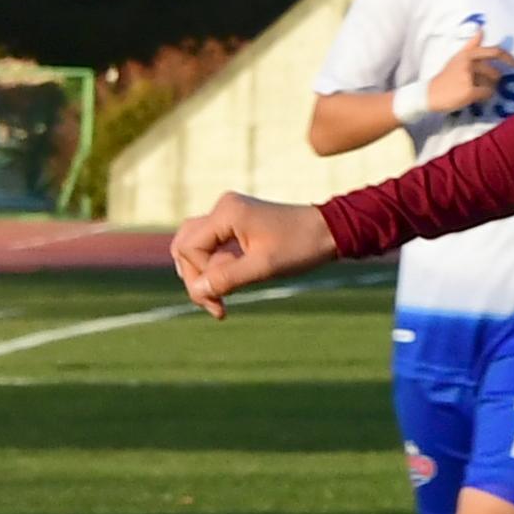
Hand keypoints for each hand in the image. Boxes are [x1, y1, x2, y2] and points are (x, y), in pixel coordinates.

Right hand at [170, 191, 331, 319]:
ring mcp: (228, 214)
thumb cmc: (301, 246)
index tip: (218, 302)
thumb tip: (197, 290)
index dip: (198, 277)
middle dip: (195, 278)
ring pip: (194, 246)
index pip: (189, 248)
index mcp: (227, 213)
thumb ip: (228, 278)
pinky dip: (214, 268)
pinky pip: (210, 246)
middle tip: (215, 305)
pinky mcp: (235, 223)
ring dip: (203, 275)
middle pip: (185, 246)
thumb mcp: (264, 267)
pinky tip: (227, 288)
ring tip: (219, 302)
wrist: (328, 231)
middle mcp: (223, 208)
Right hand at [417, 32, 508, 120]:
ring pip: (491, 84)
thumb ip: (471, 44)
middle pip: (495, 72)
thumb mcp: (457, 57)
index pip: (493, 51)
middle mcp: (468, 62)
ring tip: (474, 89)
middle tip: (487, 84)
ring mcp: (468, 77)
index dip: (508, 57)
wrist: (430, 93)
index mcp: (467, 53)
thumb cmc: (447, 76)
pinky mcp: (468, 90)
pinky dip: (483, 97)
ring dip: (487, 89)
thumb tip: (481, 30)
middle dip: (495, 81)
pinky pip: (486, 94)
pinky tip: (473, 96)